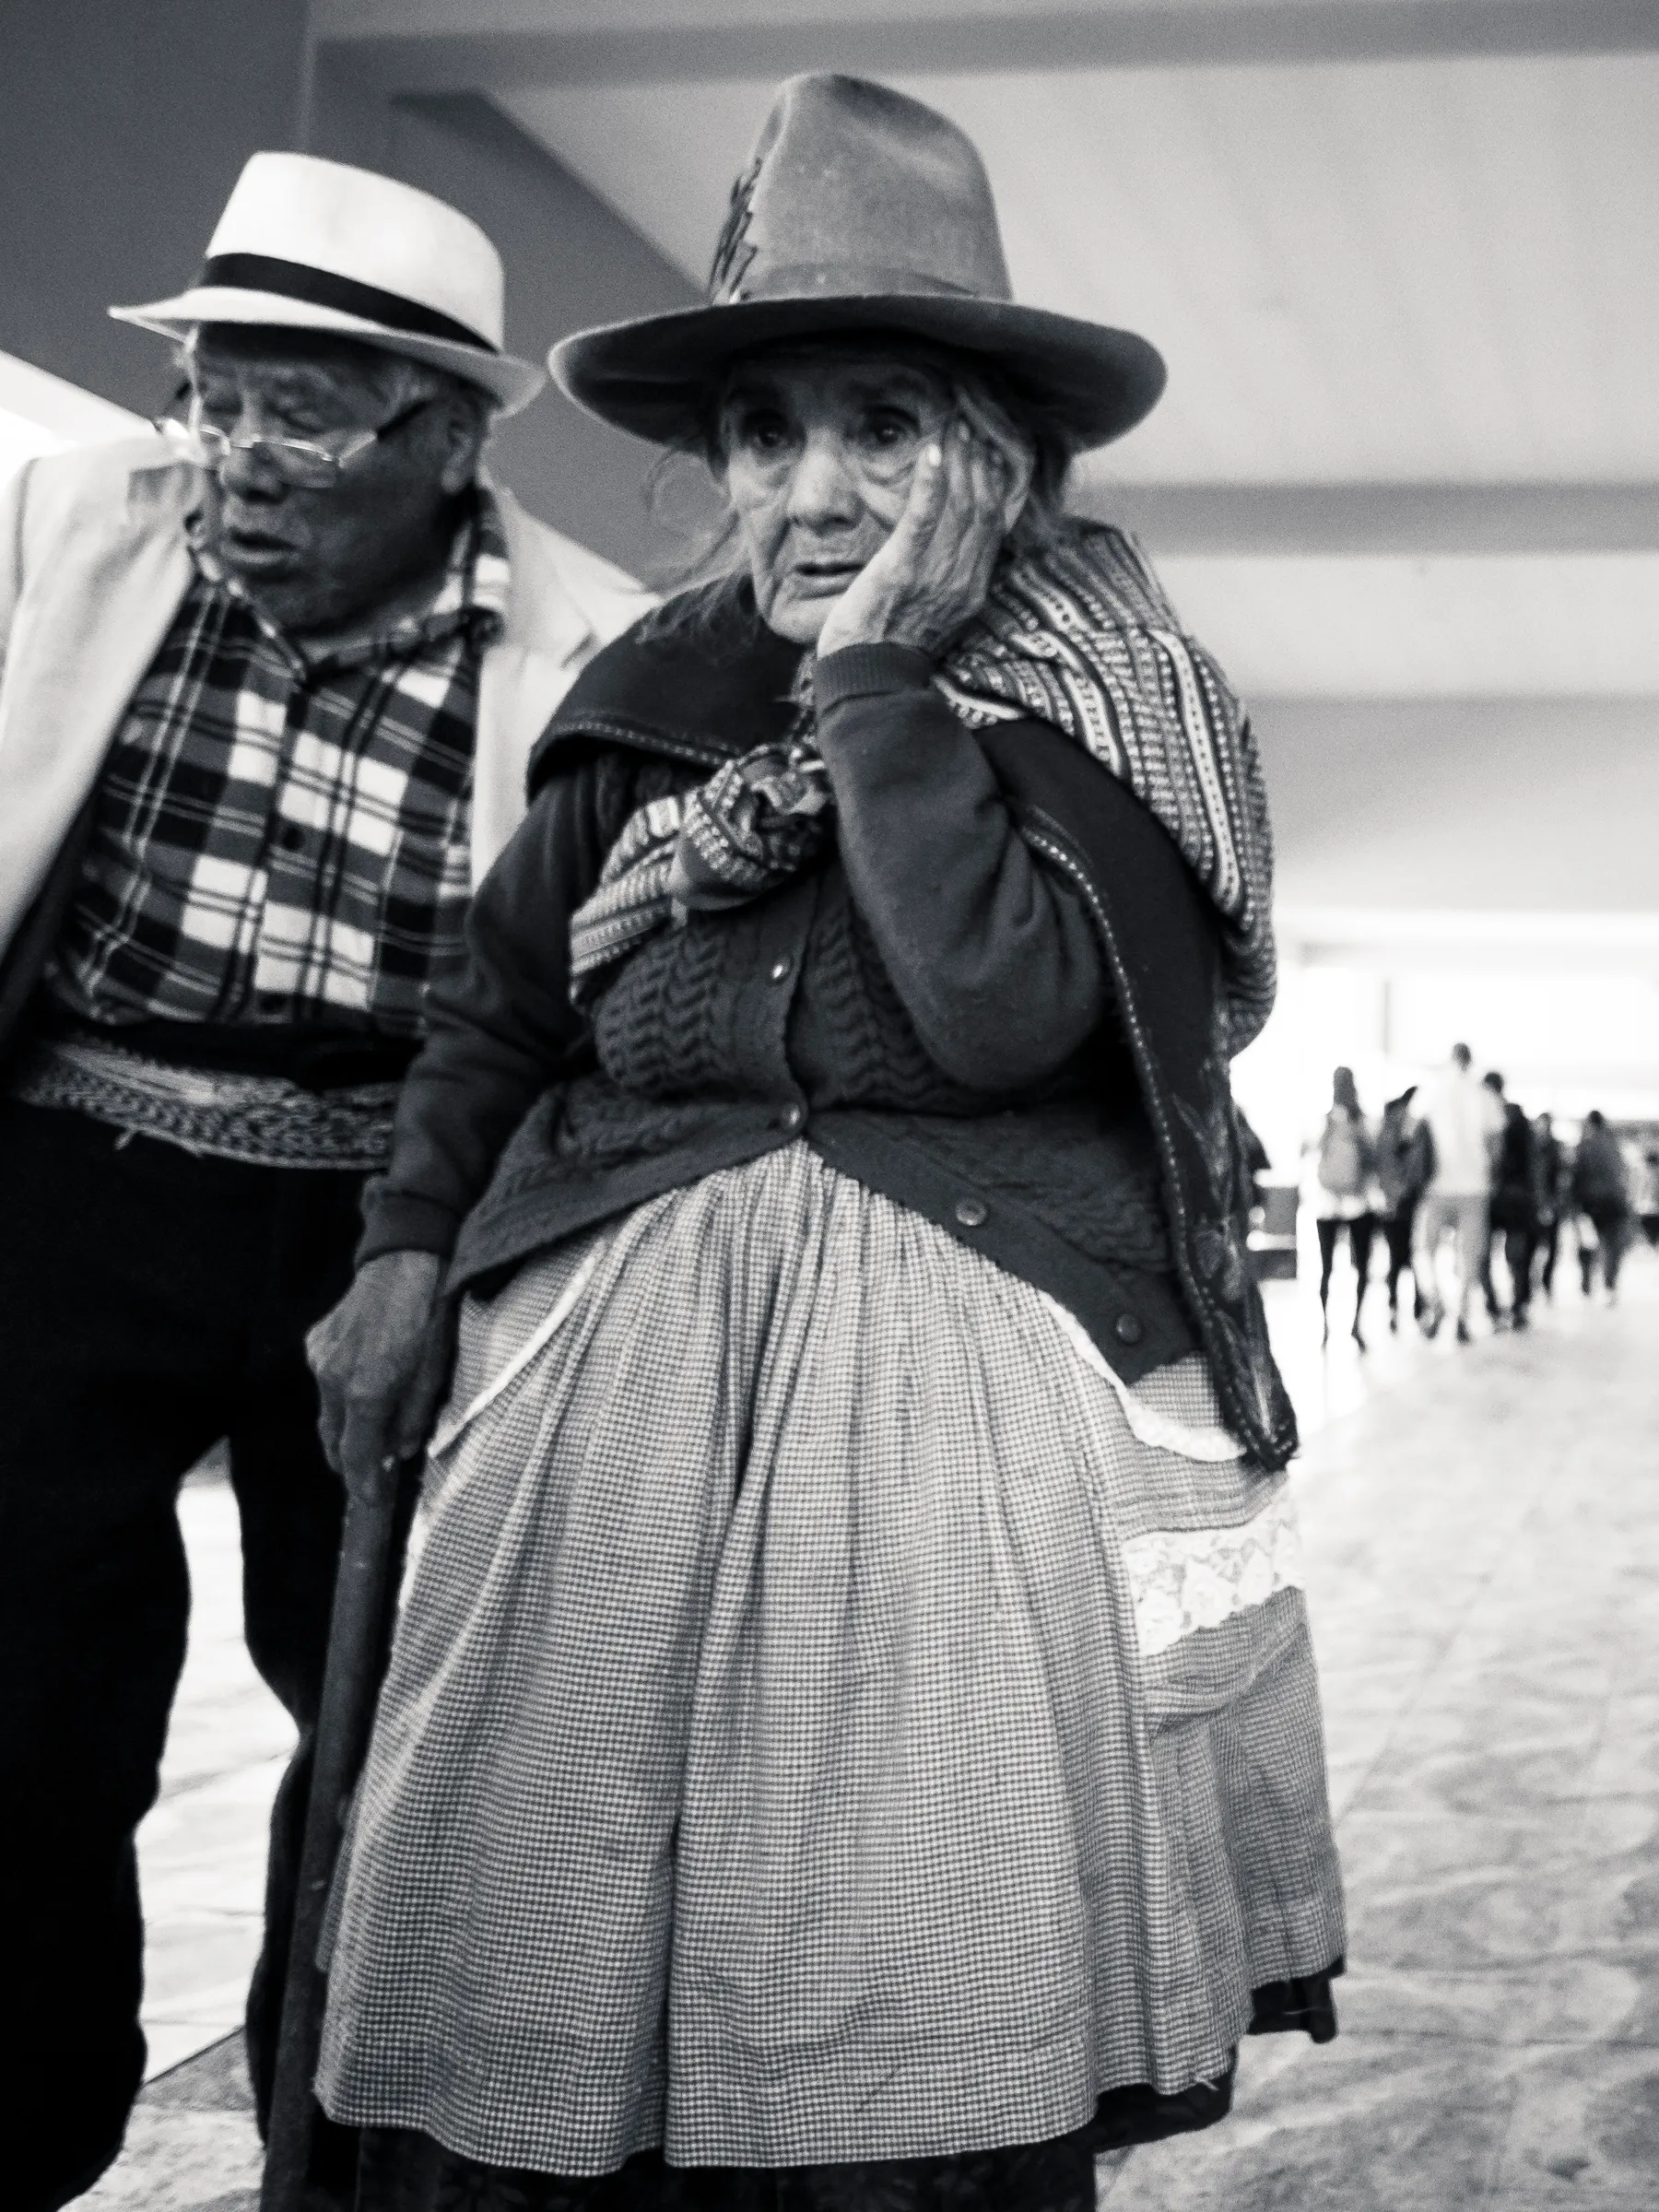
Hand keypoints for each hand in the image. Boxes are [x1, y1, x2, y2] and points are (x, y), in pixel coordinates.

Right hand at [307, 1249, 446, 1502]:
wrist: (406, 1260)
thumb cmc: (428, 1315)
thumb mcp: (434, 1373)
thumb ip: (413, 1418)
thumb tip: (401, 1450)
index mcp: (366, 1391)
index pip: (357, 1455)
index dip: (363, 1484)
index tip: (370, 1501)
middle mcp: (334, 1378)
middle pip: (334, 1438)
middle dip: (350, 1460)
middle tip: (371, 1473)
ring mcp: (320, 1358)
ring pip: (328, 1410)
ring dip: (347, 1423)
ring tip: (375, 1424)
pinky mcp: (316, 1341)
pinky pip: (325, 1379)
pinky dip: (342, 1390)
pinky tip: (364, 1380)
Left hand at [816, 411, 1021, 659]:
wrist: (866, 680)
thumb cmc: (888, 648)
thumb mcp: (931, 614)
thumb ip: (945, 581)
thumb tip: (949, 552)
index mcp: (971, 590)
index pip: (994, 524)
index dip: (995, 483)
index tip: (991, 451)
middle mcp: (961, 579)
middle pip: (982, 508)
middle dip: (980, 461)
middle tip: (973, 424)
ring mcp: (933, 574)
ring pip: (960, 506)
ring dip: (960, 460)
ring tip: (956, 426)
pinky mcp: (901, 568)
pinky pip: (922, 517)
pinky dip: (931, 481)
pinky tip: (932, 450)